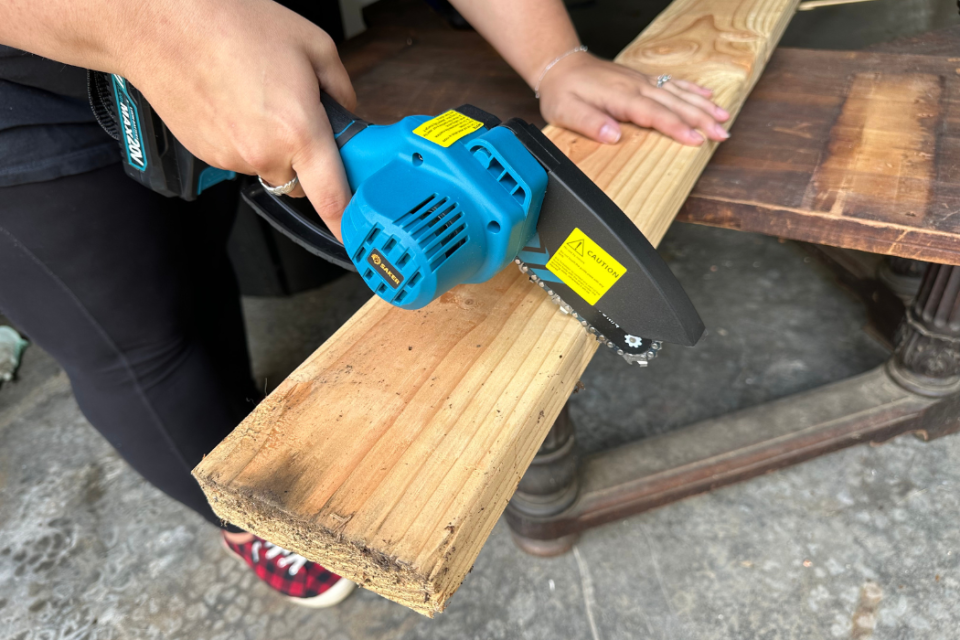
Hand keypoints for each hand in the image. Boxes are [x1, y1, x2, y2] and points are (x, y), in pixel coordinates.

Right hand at [119, 0, 354, 238]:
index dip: (347, 224)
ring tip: (258, 97)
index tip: (357, 236)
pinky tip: (236, 102)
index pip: (332, 198)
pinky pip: (241, 158)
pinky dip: (246, 139)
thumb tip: (348, 117)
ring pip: (271, 169)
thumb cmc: (232, 23)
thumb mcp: (313, 45)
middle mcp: (264, 152)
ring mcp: (231, 158)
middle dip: (310, 162)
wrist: (163, 21)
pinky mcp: (207, 156)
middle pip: (303, 184)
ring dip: (275, 146)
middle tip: (300, 118)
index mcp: (299, 130)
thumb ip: (342, 91)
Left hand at [537, 53, 729, 146]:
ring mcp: (641, 81)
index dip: (676, 128)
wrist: (561, 66)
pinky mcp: (642, 79)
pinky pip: (672, 83)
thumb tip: (613, 135)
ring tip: (723, 118)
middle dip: (700, 119)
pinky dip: (691, 90)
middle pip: (674, 104)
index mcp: (620, 96)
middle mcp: (635, 86)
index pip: (654, 114)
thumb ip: (590, 123)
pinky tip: (707, 96)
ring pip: (678, 93)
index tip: (696, 140)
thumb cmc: (563, 91)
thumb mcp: (566, 111)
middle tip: (722, 134)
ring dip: (702, 106)